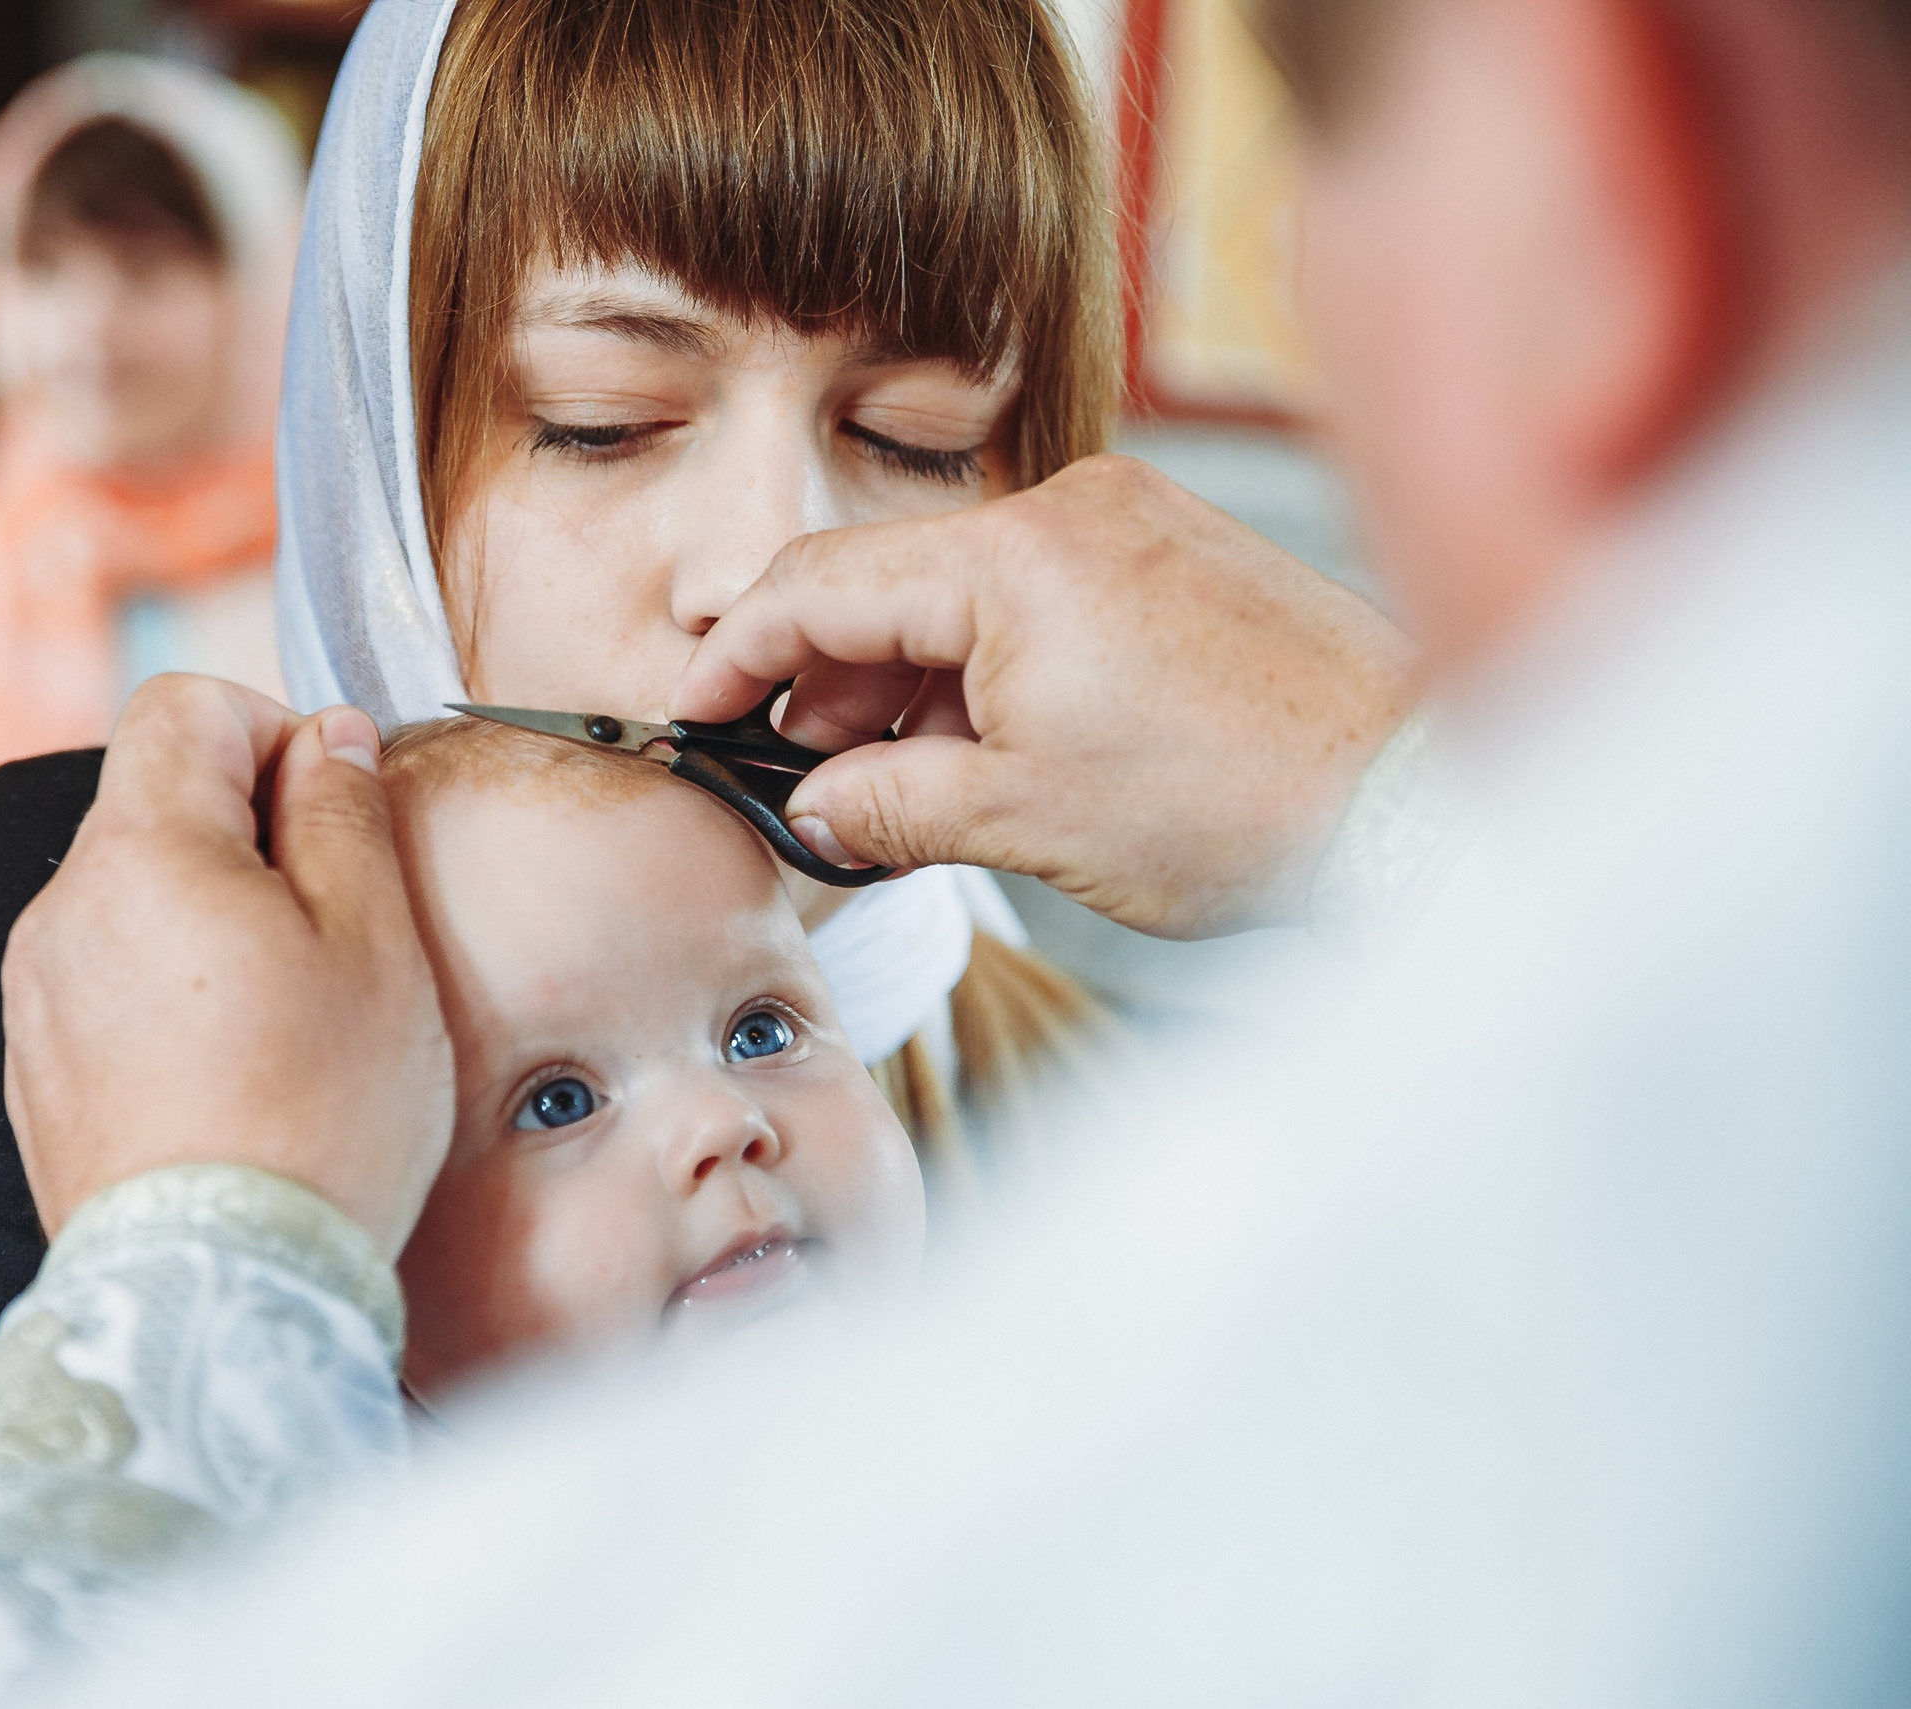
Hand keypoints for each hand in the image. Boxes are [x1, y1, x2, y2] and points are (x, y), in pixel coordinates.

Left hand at [2, 675, 453, 1251]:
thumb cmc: (315, 1117)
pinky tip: (235, 1072)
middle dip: (248, 832)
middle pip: (153, 802)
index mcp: (137, 852)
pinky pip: (107, 985)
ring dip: (210, 917)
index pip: (182, 706)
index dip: (273, 731)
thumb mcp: (373, 944)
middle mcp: (58, 911)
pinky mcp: (35, 1076)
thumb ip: (344, 813)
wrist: (218, 1294)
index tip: (335, 812)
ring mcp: (35, 997)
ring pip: (132, 899)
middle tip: (334, 928)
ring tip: (288, 1014)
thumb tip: (328, 737)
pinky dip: (170, 994)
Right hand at [674, 455, 1418, 937]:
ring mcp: (1133, 521)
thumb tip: (814, 806)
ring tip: (894, 779)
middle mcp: (1070, 508)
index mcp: (1012, 557)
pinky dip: (992, 663)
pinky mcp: (1181, 552)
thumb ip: (886, 803)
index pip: (819, 582)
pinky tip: (985, 744)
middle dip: (826, 679)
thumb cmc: (1238, 804)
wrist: (1416, 793)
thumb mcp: (1023, 819)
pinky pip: (1044, 594)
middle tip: (797, 774)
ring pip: (969, 590)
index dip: (736, 654)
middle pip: (892, 578)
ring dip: (911, 679)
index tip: (692, 713)